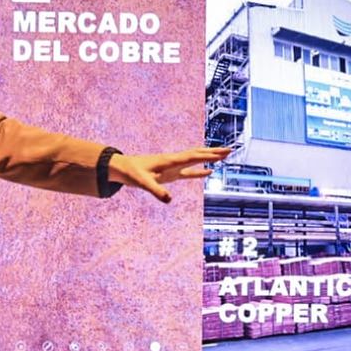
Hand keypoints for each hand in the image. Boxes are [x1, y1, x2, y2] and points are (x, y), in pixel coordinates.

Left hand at [108, 146, 230, 202]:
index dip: (208, 156)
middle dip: (213, 152)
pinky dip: (200, 171)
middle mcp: (174, 161)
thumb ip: (155, 191)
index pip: (192, 157)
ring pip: (195, 160)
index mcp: (169, 160)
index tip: (222, 153)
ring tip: (223, 155)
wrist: (121, 167)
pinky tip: (208, 171)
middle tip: (230, 149)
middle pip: (197, 154)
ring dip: (209, 158)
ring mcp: (173, 167)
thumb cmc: (131, 173)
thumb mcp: (142, 183)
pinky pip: (189, 171)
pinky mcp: (170, 173)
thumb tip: (169, 201)